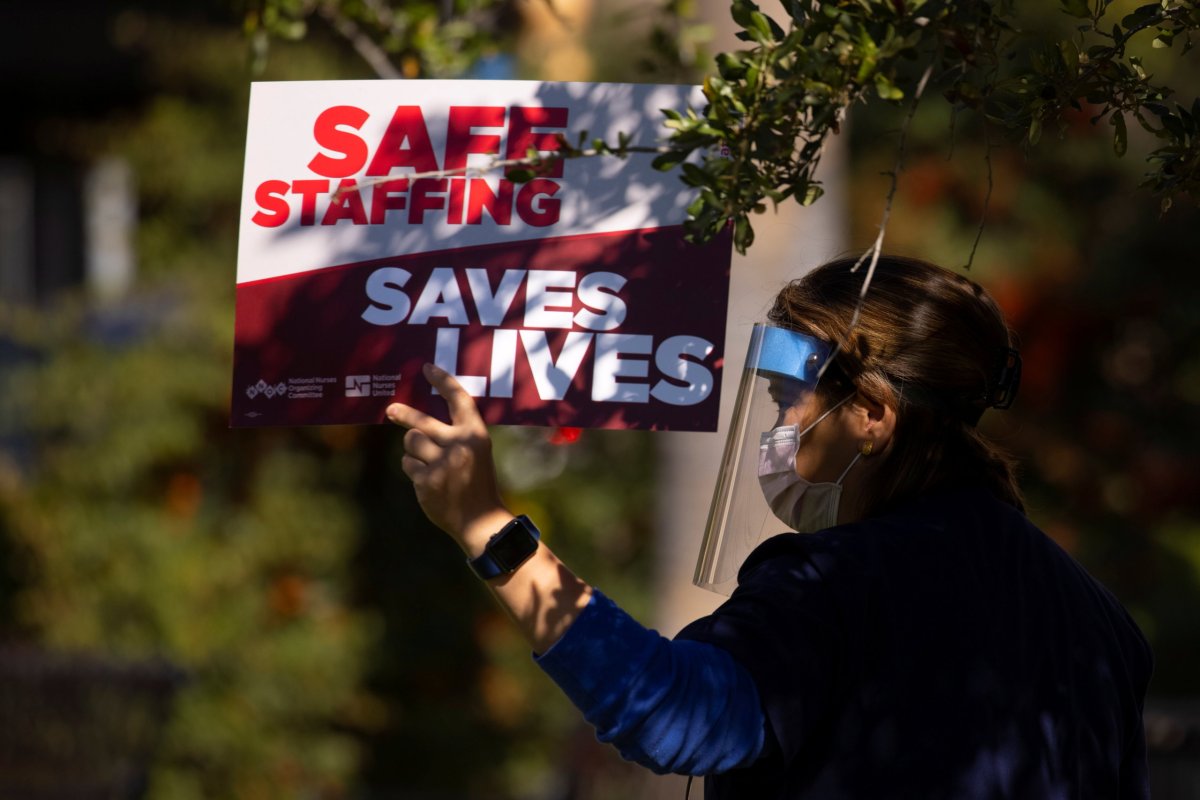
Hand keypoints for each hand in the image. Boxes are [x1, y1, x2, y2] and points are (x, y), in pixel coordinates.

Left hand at [386, 364, 509, 551]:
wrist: (480, 520)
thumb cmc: (477, 482)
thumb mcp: (476, 452)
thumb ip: (455, 435)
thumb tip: (416, 420)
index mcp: (476, 435)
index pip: (458, 399)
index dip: (442, 381)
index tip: (427, 368)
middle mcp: (459, 446)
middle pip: (421, 422)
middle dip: (403, 414)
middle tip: (391, 410)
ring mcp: (442, 464)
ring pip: (411, 442)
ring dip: (415, 450)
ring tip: (429, 463)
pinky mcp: (426, 481)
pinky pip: (408, 464)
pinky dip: (414, 470)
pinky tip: (429, 481)